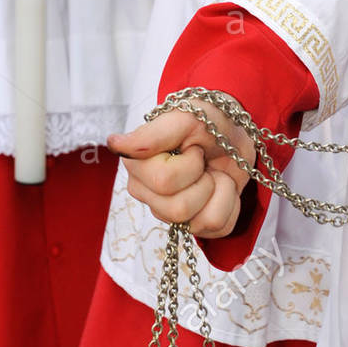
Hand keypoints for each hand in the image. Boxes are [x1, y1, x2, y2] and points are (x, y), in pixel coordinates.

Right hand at [108, 103, 256, 237]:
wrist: (233, 132)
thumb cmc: (207, 121)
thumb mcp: (183, 118)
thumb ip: (150, 134)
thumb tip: (114, 144)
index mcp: (139, 166)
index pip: (164, 182)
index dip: (190, 165)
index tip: (194, 148)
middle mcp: (148, 193)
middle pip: (179, 209)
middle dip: (205, 182)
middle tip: (205, 163)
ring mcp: (169, 213)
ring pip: (200, 223)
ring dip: (220, 192)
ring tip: (214, 173)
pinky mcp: (195, 225)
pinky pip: (219, 228)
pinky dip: (231, 204)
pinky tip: (222, 187)